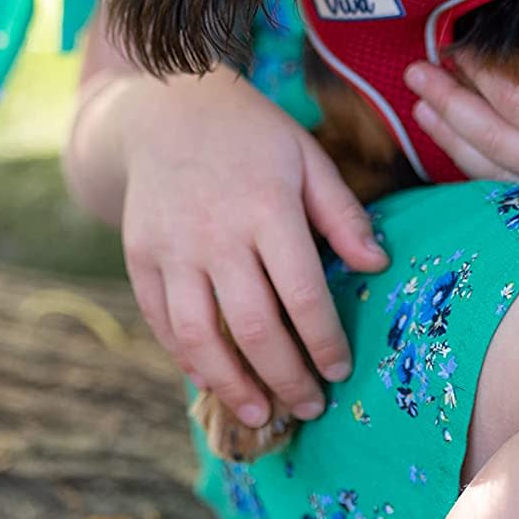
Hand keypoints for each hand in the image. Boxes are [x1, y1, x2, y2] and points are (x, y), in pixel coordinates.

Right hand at [108, 70, 389, 428]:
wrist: (168, 106)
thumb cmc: (253, 135)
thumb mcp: (307, 158)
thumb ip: (342, 214)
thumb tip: (378, 265)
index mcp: (267, 208)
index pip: (302, 294)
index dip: (324, 342)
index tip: (341, 369)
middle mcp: (216, 234)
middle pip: (253, 327)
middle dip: (287, 377)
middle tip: (310, 406)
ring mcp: (171, 248)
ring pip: (200, 336)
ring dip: (232, 384)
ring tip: (260, 412)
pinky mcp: (140, 256)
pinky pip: (161, 321)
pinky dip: (186, 357)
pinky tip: (212, 377)